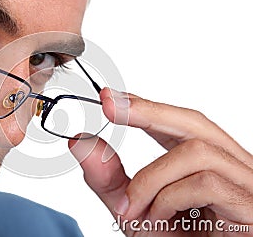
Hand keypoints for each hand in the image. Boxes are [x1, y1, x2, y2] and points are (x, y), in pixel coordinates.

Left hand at [68, 88, 252, 235]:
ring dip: (152, 179)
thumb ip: (109, 179)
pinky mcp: (251, 207)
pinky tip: (160, 218)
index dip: (146, 106)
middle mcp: (229, 167)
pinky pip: (206, 183)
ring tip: (134, 209)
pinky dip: (169, 199)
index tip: (110, 97)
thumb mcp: (133, 209)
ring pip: (195, 152)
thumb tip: (81, 142)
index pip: (178, 123)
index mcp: (203, 163)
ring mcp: (245, 184)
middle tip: (111, 105)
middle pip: (195, 122)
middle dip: (149, 111)